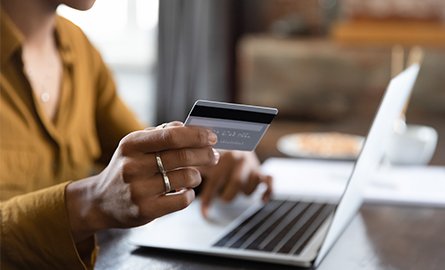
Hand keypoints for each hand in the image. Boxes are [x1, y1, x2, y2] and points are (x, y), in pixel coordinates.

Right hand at [66, 122, 219, 241]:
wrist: (100, 202)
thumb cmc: (126, 168)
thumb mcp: (134, 146)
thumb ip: (160, 134)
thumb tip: (189, 128)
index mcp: (131, 144)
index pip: (171, 136)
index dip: (196, 135)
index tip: (212, 136)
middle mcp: (133, 166)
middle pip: (182, 156)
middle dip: (205, 154)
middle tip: (214, 155)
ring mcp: (138, 190)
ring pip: (186, 178)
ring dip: (197, 175)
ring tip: (196, 175)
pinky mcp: (145, 210)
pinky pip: (182, 200)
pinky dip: (189, 194)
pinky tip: (185, 191)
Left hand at [198, 151, 271, 216]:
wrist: (235, 142)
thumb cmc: (216, 156)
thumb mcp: (205, 163)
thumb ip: (198, 179)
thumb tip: (197, 205)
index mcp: (224, 155)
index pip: (215, 181)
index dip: (208, 198)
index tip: (204, 213)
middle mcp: (241, 159)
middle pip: (237, 183)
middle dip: (227, 195)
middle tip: (222, 195)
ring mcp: (252, 165)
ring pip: (251, 186)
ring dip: (243, 192)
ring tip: (236, 189)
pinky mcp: (261, 171)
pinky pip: (269, 183)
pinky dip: (267, 192)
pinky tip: (262, 200)